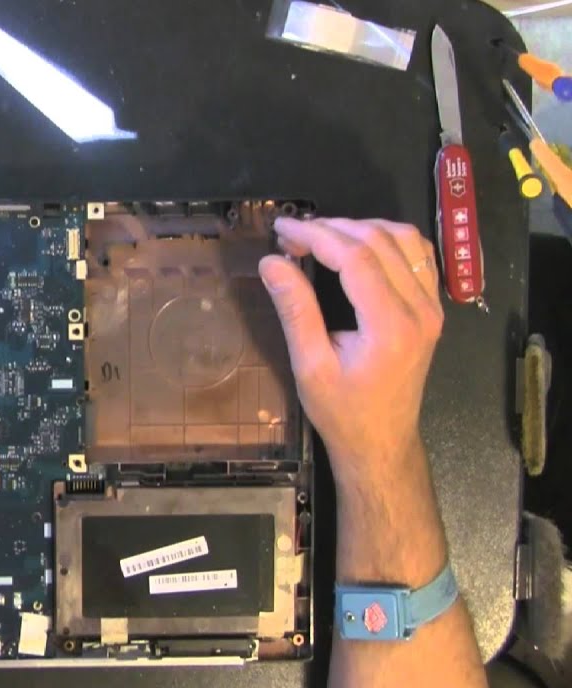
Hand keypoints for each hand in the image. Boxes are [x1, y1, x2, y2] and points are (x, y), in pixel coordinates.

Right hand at [258, 217, 443, 486]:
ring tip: (322, 236)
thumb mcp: (310, 366)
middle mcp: (420, 310)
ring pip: (405, 240)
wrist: (382, 441)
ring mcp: (432, 307)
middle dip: (333, 228)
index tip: (282, 230)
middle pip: (380, 242)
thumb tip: (272, 262)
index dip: (316, 235)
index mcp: (390, 326)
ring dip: (361, 228)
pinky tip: (358, 245)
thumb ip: (295, 310)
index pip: (356, 258)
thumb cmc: (342, 412)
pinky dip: (387, 240)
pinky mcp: (431, 309)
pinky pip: (418, 256)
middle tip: (292, 235)